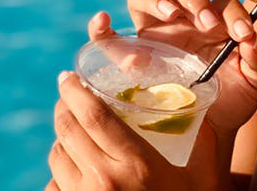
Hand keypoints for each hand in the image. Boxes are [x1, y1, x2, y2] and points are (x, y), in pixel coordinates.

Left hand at [47, 70, 223, 190]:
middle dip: (63, 106)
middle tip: (67, 93)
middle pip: (67, 130)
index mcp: (137, 165)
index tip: (68, 76)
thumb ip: (203, 140)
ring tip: (73, 130)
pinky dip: (59, 173)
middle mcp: (104, 181)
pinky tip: (74, 169)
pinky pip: (53, 186)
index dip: (74, 91)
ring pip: (57, 156)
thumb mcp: (203, 178)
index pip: (94, 115)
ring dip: (61, 138)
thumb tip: (201, 99)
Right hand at [87, 0, 256, 134]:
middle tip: (206, 23)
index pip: (220, 2)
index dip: (233, 13)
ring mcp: (153, 32)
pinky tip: (103, 23)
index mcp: (212, 19)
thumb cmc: (232, 100)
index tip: (243, 35)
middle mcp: (180, 18)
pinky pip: (106, 37)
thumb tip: (253, 39)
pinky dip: (100, 28)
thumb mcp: (255, 82)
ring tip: (170, 15)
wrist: (211, 132)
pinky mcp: (130, 54)